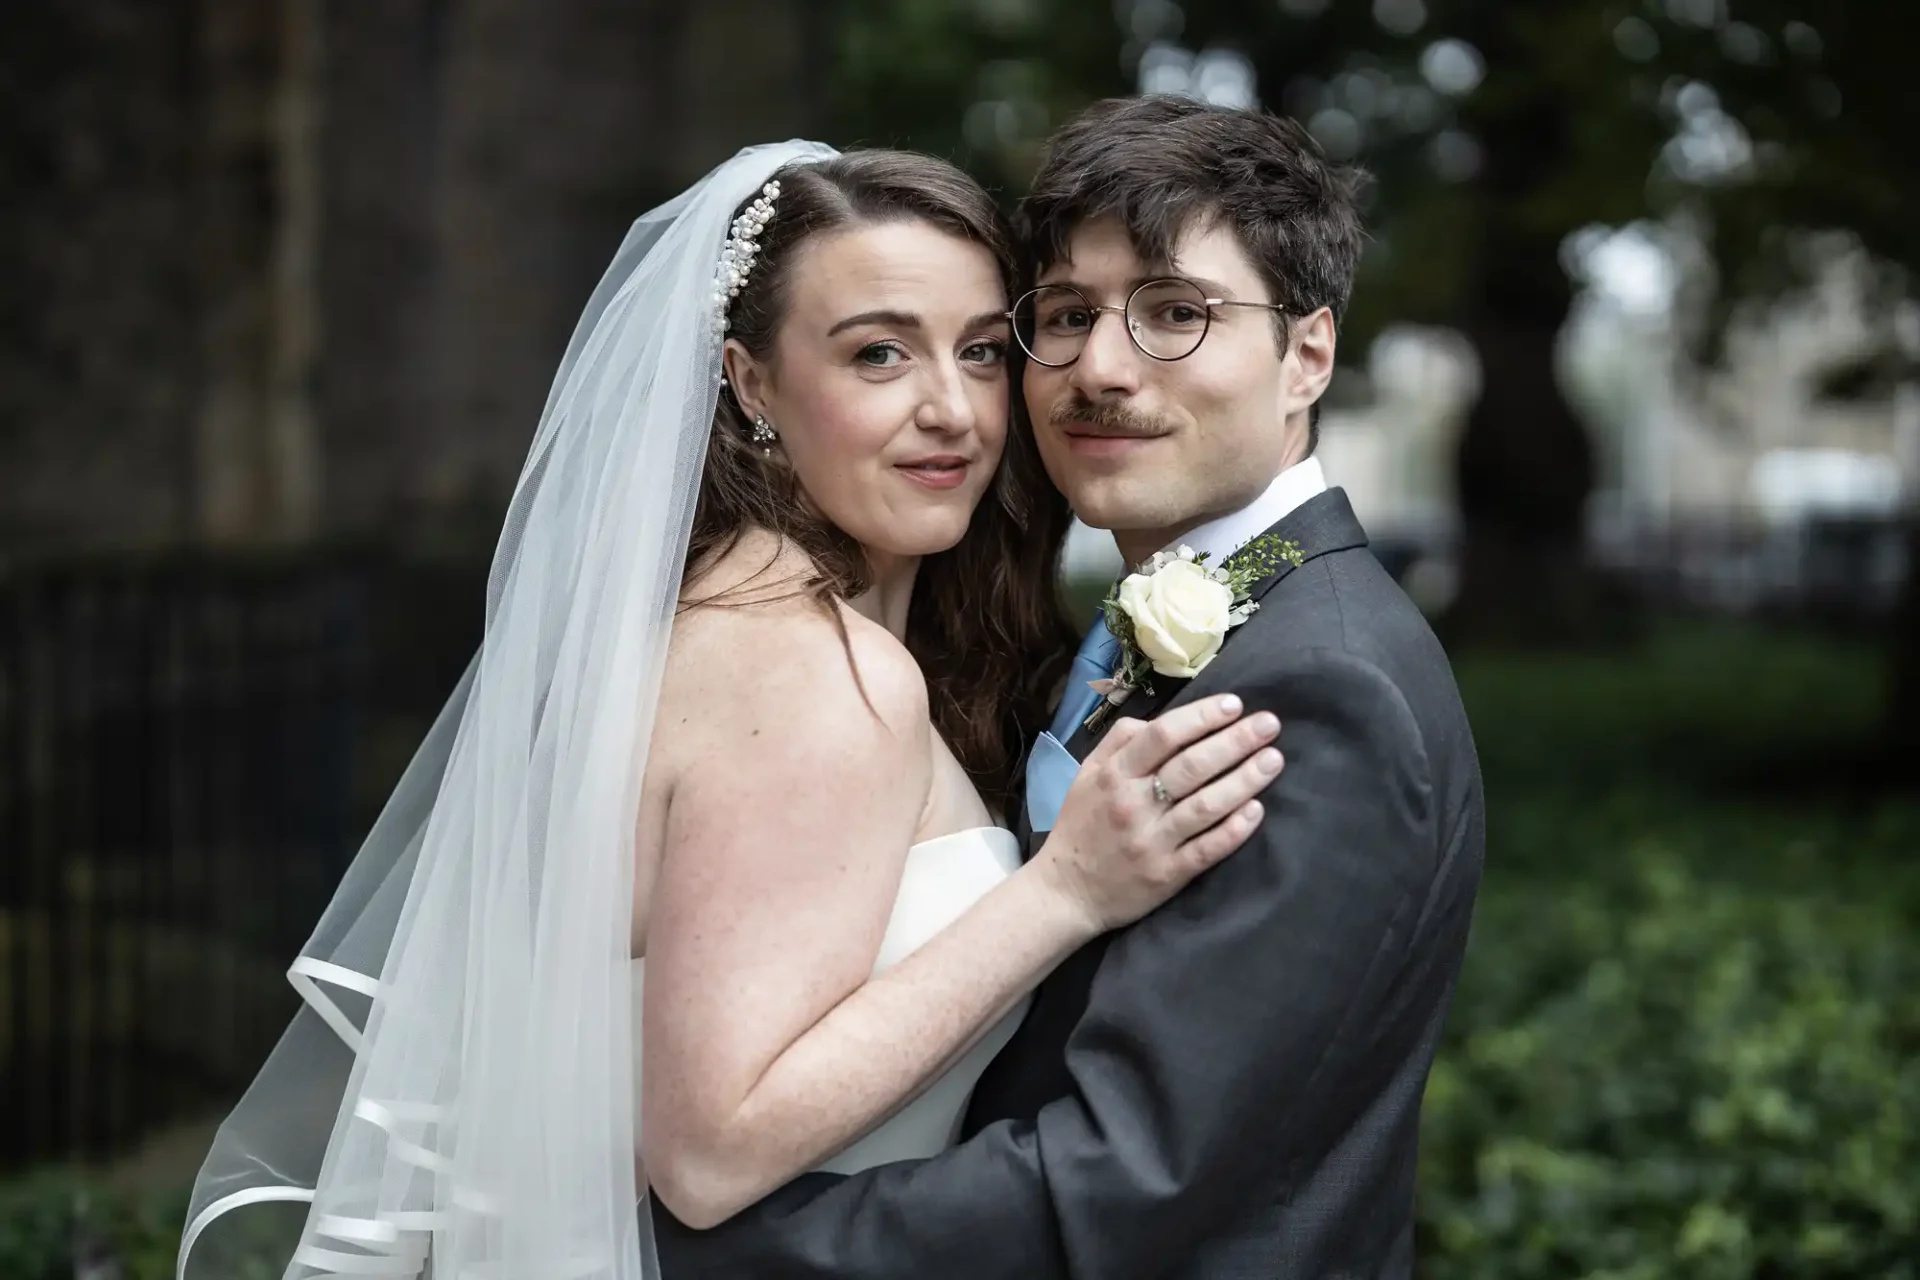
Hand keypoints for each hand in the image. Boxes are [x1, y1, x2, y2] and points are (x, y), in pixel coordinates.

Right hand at [1035, 695, 1282, 934]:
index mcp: (1114, 775)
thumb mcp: (1088, 774)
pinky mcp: (1167, 875)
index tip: (1235, 704)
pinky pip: (1207, 849)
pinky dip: (1234, 829)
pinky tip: (1257, 810)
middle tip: (1269, 724)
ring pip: (1206, 805)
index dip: (1202, 717)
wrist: (1066, 891)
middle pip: (1191, 766)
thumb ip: (1121, 741)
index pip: (1163, 736)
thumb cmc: (1082, 825)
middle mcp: (1133, 805)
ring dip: (1245, 780)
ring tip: (1274, 759)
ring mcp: (1152, 841)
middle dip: (1235, 741)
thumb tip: (1166, 720)